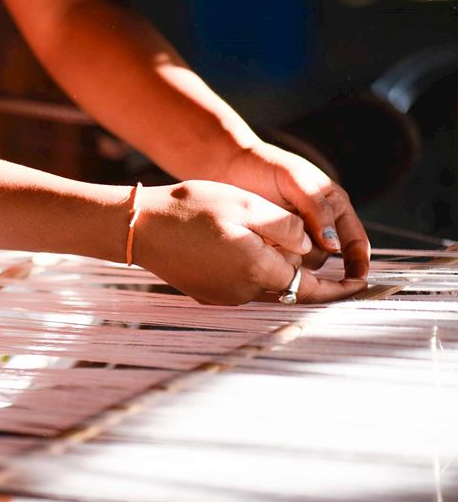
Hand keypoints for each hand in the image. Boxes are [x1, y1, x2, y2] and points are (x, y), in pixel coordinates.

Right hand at [132, 181, 365, 304]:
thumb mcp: (245, 205)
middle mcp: (243, 292)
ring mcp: (223, 296)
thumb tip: (308, 244)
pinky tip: (235, 245)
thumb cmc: (190, 210)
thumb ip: (285, 226)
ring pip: (265, 285)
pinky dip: (251, 270)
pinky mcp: (207, 294)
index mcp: (259, 270)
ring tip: (265, 237)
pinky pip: (242, 286)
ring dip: (274, 268)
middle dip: (303, 269)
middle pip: (289, 286)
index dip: (340, 288)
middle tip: (303, 241)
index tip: (361, 285)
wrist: (140, 229)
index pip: (311, 286)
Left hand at [218, 140, 370, 279]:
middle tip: (291, 245)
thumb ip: (318, 208)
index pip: (355, 241)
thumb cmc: (265, 166)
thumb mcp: (296, 179)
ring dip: (289, 257)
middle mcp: (317, 226)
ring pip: (302, 263)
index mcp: (334, 207)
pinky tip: (260, 245)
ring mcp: (294, 238)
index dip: (359, 263)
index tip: (357, 281)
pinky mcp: (272, 246)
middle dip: (311, 256)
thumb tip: (333, 244)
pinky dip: (273, 259)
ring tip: (270, 237)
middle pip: (325, 257)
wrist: (228, 167)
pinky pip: (280, 263)